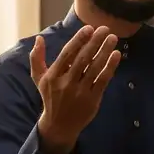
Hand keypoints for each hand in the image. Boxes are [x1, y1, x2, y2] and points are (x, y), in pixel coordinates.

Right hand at [30, 25, 120, 153]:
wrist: (59, 125)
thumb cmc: (50, 97)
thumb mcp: (39, 79)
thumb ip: (37, 58)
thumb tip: (39, 38)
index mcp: (53, 76)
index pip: (67, 54)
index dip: (78, 40)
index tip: (89, 28)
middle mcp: (66, 83)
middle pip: (82, 59)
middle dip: (94, 42)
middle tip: (105, 28)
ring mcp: (80, 92)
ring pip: (94, 68)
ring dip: (104, 51)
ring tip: (112, 38)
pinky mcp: (92, 99)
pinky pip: (103, 80)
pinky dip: (110, 67)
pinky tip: (116, 55)